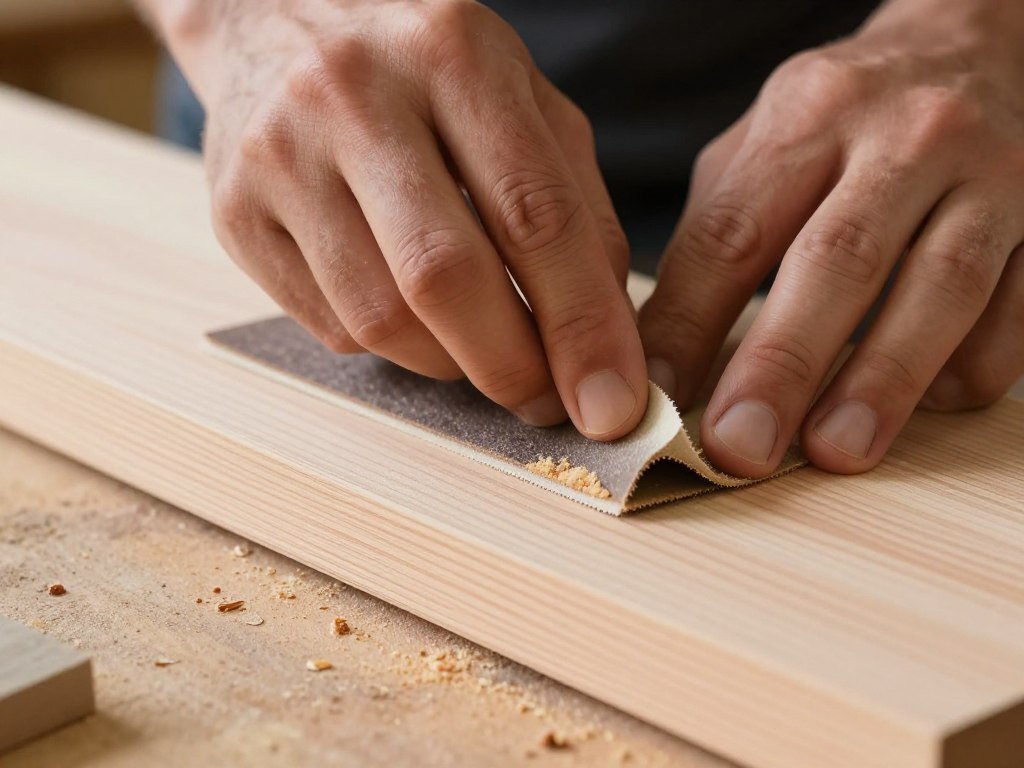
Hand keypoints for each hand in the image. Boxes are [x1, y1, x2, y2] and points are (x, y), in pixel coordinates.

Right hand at [156, 0, 647, 439]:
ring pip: (380, 319)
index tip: (614, 404)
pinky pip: (332, 327)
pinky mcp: (235, 214)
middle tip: (546, 402)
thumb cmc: (424, 73)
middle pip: (443, 278)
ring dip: (451, 365)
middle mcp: (353, 95)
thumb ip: (576, 209)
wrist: (277, 20)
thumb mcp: (522, 101)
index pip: (534, 214)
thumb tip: (606, 341)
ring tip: (481, 349)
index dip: (582, 325)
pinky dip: (392, 348)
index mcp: (452, 54)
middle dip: (511, 367)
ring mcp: (280, 155)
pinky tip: (413, 316)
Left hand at [640, 0, 1023, 476]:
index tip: (657, 399)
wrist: (971, 47)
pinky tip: (919, 406)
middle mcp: (905, 136)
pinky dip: (962, 371)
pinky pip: (1012, 312)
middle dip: (783, 363)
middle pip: (837, 259)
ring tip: (833, 452)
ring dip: (883, 380)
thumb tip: (665, 358)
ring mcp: (989, 174)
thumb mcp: (763, 147)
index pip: (735, 231)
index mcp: (810, 116)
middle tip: (739, 447)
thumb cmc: (844, 120)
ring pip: (941, 284)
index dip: (689, 323)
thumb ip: (716, 236)